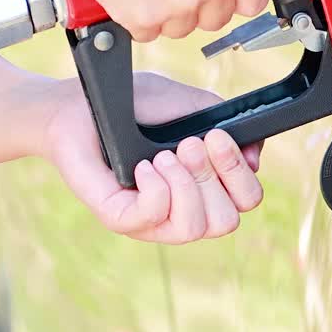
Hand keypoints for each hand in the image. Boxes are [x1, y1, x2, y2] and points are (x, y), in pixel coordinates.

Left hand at [41, 73, 263, 242]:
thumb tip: (254, 154)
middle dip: (213, 176)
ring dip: (185, 183)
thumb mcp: (186, 103)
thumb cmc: (131, 104)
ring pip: (194, 228)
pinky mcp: (119, 218)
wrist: (77, 105)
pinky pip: (152, 218)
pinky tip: (141, 165)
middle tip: (187, 144)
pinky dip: (155, 187)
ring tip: (161, 156)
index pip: (246, 200)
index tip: (217, 137)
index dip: (239, 172)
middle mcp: (181, 208)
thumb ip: (223, 122)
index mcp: (204, 185)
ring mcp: (150, 219)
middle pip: (226, 221)